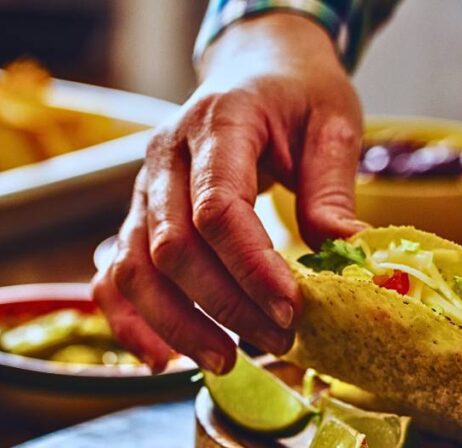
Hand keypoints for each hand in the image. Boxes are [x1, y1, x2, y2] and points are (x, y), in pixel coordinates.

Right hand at [93, 14, 362, 372]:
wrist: (258, 70)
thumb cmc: (299, 97)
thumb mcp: (333, 126)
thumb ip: (333, 190)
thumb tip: (347, 257)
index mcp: (219, 123)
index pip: (218, 208)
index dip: (251, 267)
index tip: (291, 308)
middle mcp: (167, 156)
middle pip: (173, 248)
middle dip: (225, 306)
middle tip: (280, 342)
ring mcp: (144, 188)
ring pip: (135, 268)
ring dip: (177, 325)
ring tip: (228, 363)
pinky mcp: (139, 216)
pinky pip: (114, 274)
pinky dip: (130, 321)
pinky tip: (162, 359)